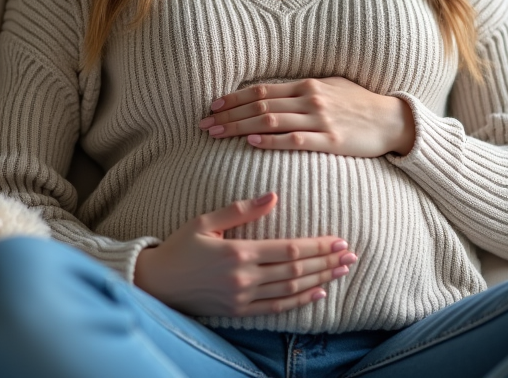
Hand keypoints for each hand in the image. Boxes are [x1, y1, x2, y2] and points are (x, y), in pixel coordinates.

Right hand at [132, 192, 356, 316]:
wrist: (157, 283)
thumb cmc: (180, 247)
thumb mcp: (206, 221)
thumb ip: (241, 210)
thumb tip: (274, 196)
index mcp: (238, 252)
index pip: (289, 250)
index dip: (317, 246)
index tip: (338, 240)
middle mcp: (244, 278)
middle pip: (296, 269)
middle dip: (326, 261)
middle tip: (350, 255)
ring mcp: (243, 298)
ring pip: (291, 288)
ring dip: (320, 279)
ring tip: (342, 270)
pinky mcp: (239, 311)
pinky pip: (277, 307)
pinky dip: (300, 300)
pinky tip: (318, 292)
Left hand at [200, 77, 415, 157]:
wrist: (392, 120)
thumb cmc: (358, 103)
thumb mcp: (330, 86)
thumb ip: (302, 89)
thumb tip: (274, 92)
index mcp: (307, 85)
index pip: (261, 90)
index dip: (234, 97)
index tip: (213, 106)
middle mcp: (310, 99)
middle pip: (259, 105)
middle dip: (229, 114)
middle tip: (204, 124)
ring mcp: (320, 120)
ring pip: (270, 122)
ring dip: (240, 128)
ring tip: (218, 134)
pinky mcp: (330, 142)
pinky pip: (294, 140)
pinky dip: (270, 141)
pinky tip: (251, 143)